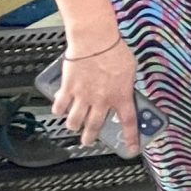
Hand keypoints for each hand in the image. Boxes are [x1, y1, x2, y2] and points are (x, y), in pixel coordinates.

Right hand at [51, 36, 142, 157]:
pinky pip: (60, 105)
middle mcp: (102, 101)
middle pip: (95, 126)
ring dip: (73, 126)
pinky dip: (58, 110)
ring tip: (72, 126)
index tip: (131, 149)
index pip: (129, 123)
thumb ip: (126, 84)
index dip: (130, 138)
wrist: (94, 41)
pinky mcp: (68, 88)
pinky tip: (59, 111)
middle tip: (88, 141)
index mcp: (121, 97)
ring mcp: (83, 96)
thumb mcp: (130, 70)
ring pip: (75, 120)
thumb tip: (125, 88)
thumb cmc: (114, 51)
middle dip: (91, 137)